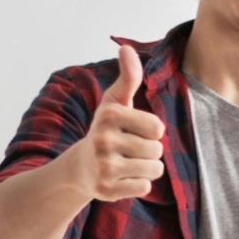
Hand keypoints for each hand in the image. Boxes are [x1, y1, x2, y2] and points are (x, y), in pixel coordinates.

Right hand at [64, 44, 166, 201]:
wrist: (81, 168)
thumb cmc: (107, 130)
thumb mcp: (116, 102)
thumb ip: (128, 77)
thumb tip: (126, 47)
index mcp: (109, 115)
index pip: (158, 128)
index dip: (152, 131)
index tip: (135, 131)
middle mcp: (103, 141)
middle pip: (157, 150)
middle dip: (150, 151)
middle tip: (130, 150)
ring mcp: (104, 167)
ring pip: (154, 170)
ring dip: (148, 168)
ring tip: (128, 163)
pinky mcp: (107, 190)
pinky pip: (145, 188)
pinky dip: (139, 184)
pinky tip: (123, 178)